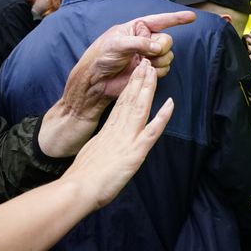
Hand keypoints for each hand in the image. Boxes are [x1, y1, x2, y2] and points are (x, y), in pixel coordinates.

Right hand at [62, 60, 173, 208]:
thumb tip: (102, 148)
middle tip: (145, 62)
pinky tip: (171, 103)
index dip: (128, 88)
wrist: (79, 187)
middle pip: (130, 100)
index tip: (133, 73)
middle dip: (138, 80)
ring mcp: (128, 139)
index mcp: (108, 132)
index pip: (120, 104)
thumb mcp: (90, 155)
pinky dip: (162, 116)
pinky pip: (152, 131)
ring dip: (148, 89)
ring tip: (154, 71)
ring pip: (140, 108)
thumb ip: (100, 148)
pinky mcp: (136, 151)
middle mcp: (118, 131)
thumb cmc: (82, 178)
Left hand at [80, 11, 195, 98]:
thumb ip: (140, 43)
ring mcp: (148, 56)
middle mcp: (145, 40)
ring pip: (168, 56)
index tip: (192, 17)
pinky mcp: (149, 71)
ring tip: (141, 64)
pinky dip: (156, 71)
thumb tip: (158, 48)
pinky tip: (143, 72)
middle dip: (161, 47)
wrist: (96, 80)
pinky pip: (164, 69)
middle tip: (147, 54)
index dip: (177, 19)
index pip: (160, 20)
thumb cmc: (101, 56)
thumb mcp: (117, 44)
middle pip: (167, 40)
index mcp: (137, 28)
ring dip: (158, 61)